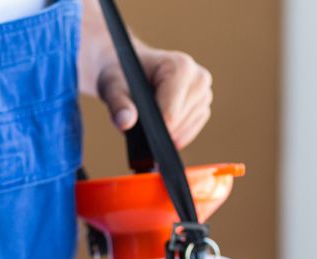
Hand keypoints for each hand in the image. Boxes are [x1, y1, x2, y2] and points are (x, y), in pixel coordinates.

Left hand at [95, 46, 212, 148]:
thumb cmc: (122, 75)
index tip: (139, 129)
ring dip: (165, 132)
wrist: (130, 70)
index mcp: (180, 67)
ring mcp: (204, 93)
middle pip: (179, 123)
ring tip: (149, 117)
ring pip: (186, 129)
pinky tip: (160, 125)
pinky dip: (174, 134)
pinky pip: (190, 131)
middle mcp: (198, 78)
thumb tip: (125, 122)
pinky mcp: (203, 106)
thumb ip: (118, 104)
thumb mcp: (112, 86)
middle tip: (140, 120)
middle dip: (158, 129)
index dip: (152, 128)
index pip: (171, 114)